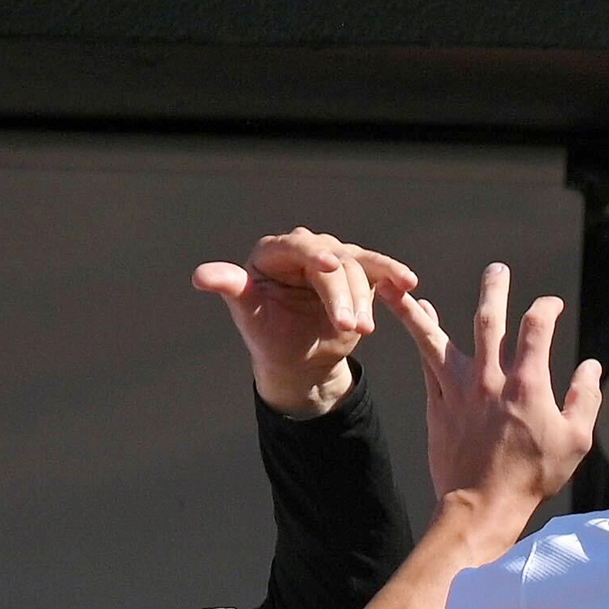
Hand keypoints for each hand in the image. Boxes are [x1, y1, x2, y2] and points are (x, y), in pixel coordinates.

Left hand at [193, 229, 416, 417]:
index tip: (330, 266)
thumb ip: (230, 288)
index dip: (312, 253)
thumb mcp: (250, 316)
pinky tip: (407, 282)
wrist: (302, 361)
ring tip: (362, 332)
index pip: (294, 247)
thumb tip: (201, 276)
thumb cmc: (271, 337)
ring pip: (358, 269)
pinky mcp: (360, 273)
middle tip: (350, 329)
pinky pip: (378, 269)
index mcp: (272, 254)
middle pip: (332, 261)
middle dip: (342, 295)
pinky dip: (393, 274)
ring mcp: (335, 259)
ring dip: (364, 300)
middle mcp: (304, 249)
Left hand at [393, 263, 602, 530]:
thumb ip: (586, 398)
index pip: (537, 327)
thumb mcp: (576, 440)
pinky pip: (426, 363)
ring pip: (436, 337)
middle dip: (495, 288)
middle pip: (489, 319)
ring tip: (399, 281)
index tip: (552, 305)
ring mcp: (459, 390)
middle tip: (497, 269)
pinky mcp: (438, 405)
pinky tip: (421, 315)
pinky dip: (422, 335)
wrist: (483, 506)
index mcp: (528, 384)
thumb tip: (592, 366)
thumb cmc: (533, 477)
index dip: (547, 307)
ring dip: (418, 308)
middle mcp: (490, 379)